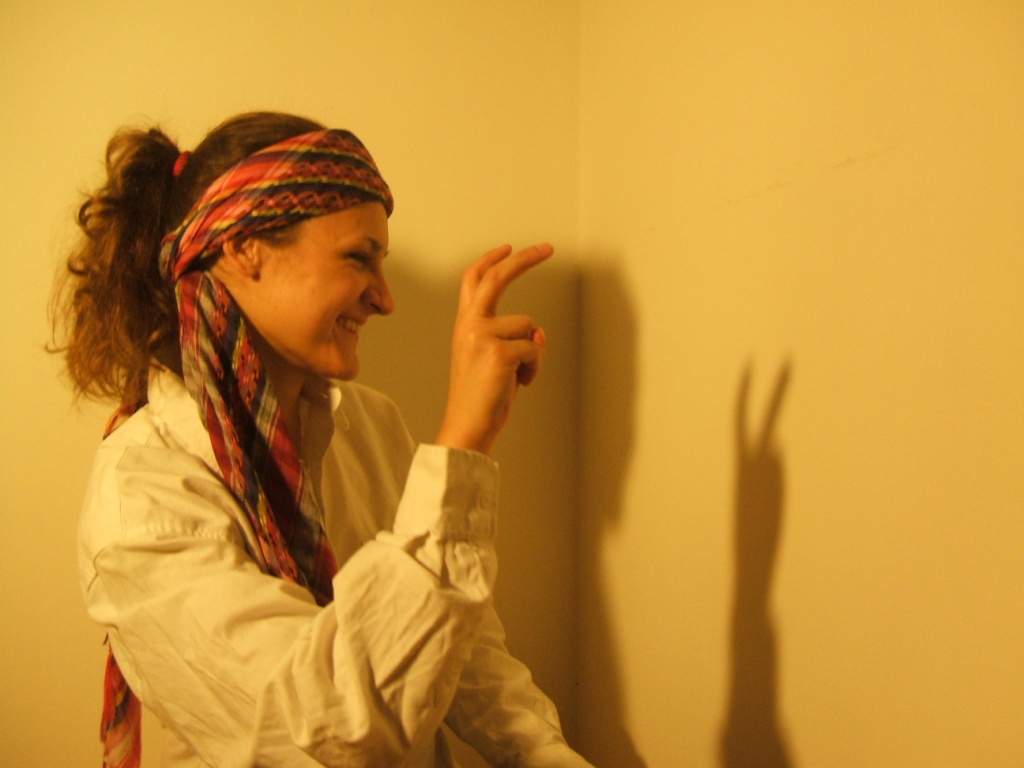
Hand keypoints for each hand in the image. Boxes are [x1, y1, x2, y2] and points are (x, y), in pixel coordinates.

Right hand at [435, 243, 552, 454]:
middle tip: (547, 248)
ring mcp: (482, 336)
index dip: (491, 260)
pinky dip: (534, 369)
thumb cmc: (482, 398)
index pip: (474, 281)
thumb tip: (539, 331)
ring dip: (532, 353)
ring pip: (529, 327)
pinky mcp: (499, 352)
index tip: (508, 247)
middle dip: (524, 259)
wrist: (467, 427)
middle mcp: (470, 325)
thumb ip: (513, 339)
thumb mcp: (495, 361)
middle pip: (497, 278)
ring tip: (515, 377)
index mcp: (465, 325)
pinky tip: (519, 385)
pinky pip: (535, 349)